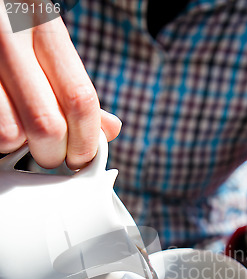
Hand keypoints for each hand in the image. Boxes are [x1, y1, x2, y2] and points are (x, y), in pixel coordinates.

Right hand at [0, 5, 121, 168]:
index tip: (83, 157)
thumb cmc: (14, 29)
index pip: (80, 99)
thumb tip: (110, 129)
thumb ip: (77, 86)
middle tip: (53, 152)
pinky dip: (3, 139)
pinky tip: (7, 119)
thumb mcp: (50, 44)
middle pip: (48, 127)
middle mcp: (10, 39)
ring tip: (24, 130)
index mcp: (44, 27)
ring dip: (23, 146)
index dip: (87, 141)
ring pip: (14, 134)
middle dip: (55, 154)